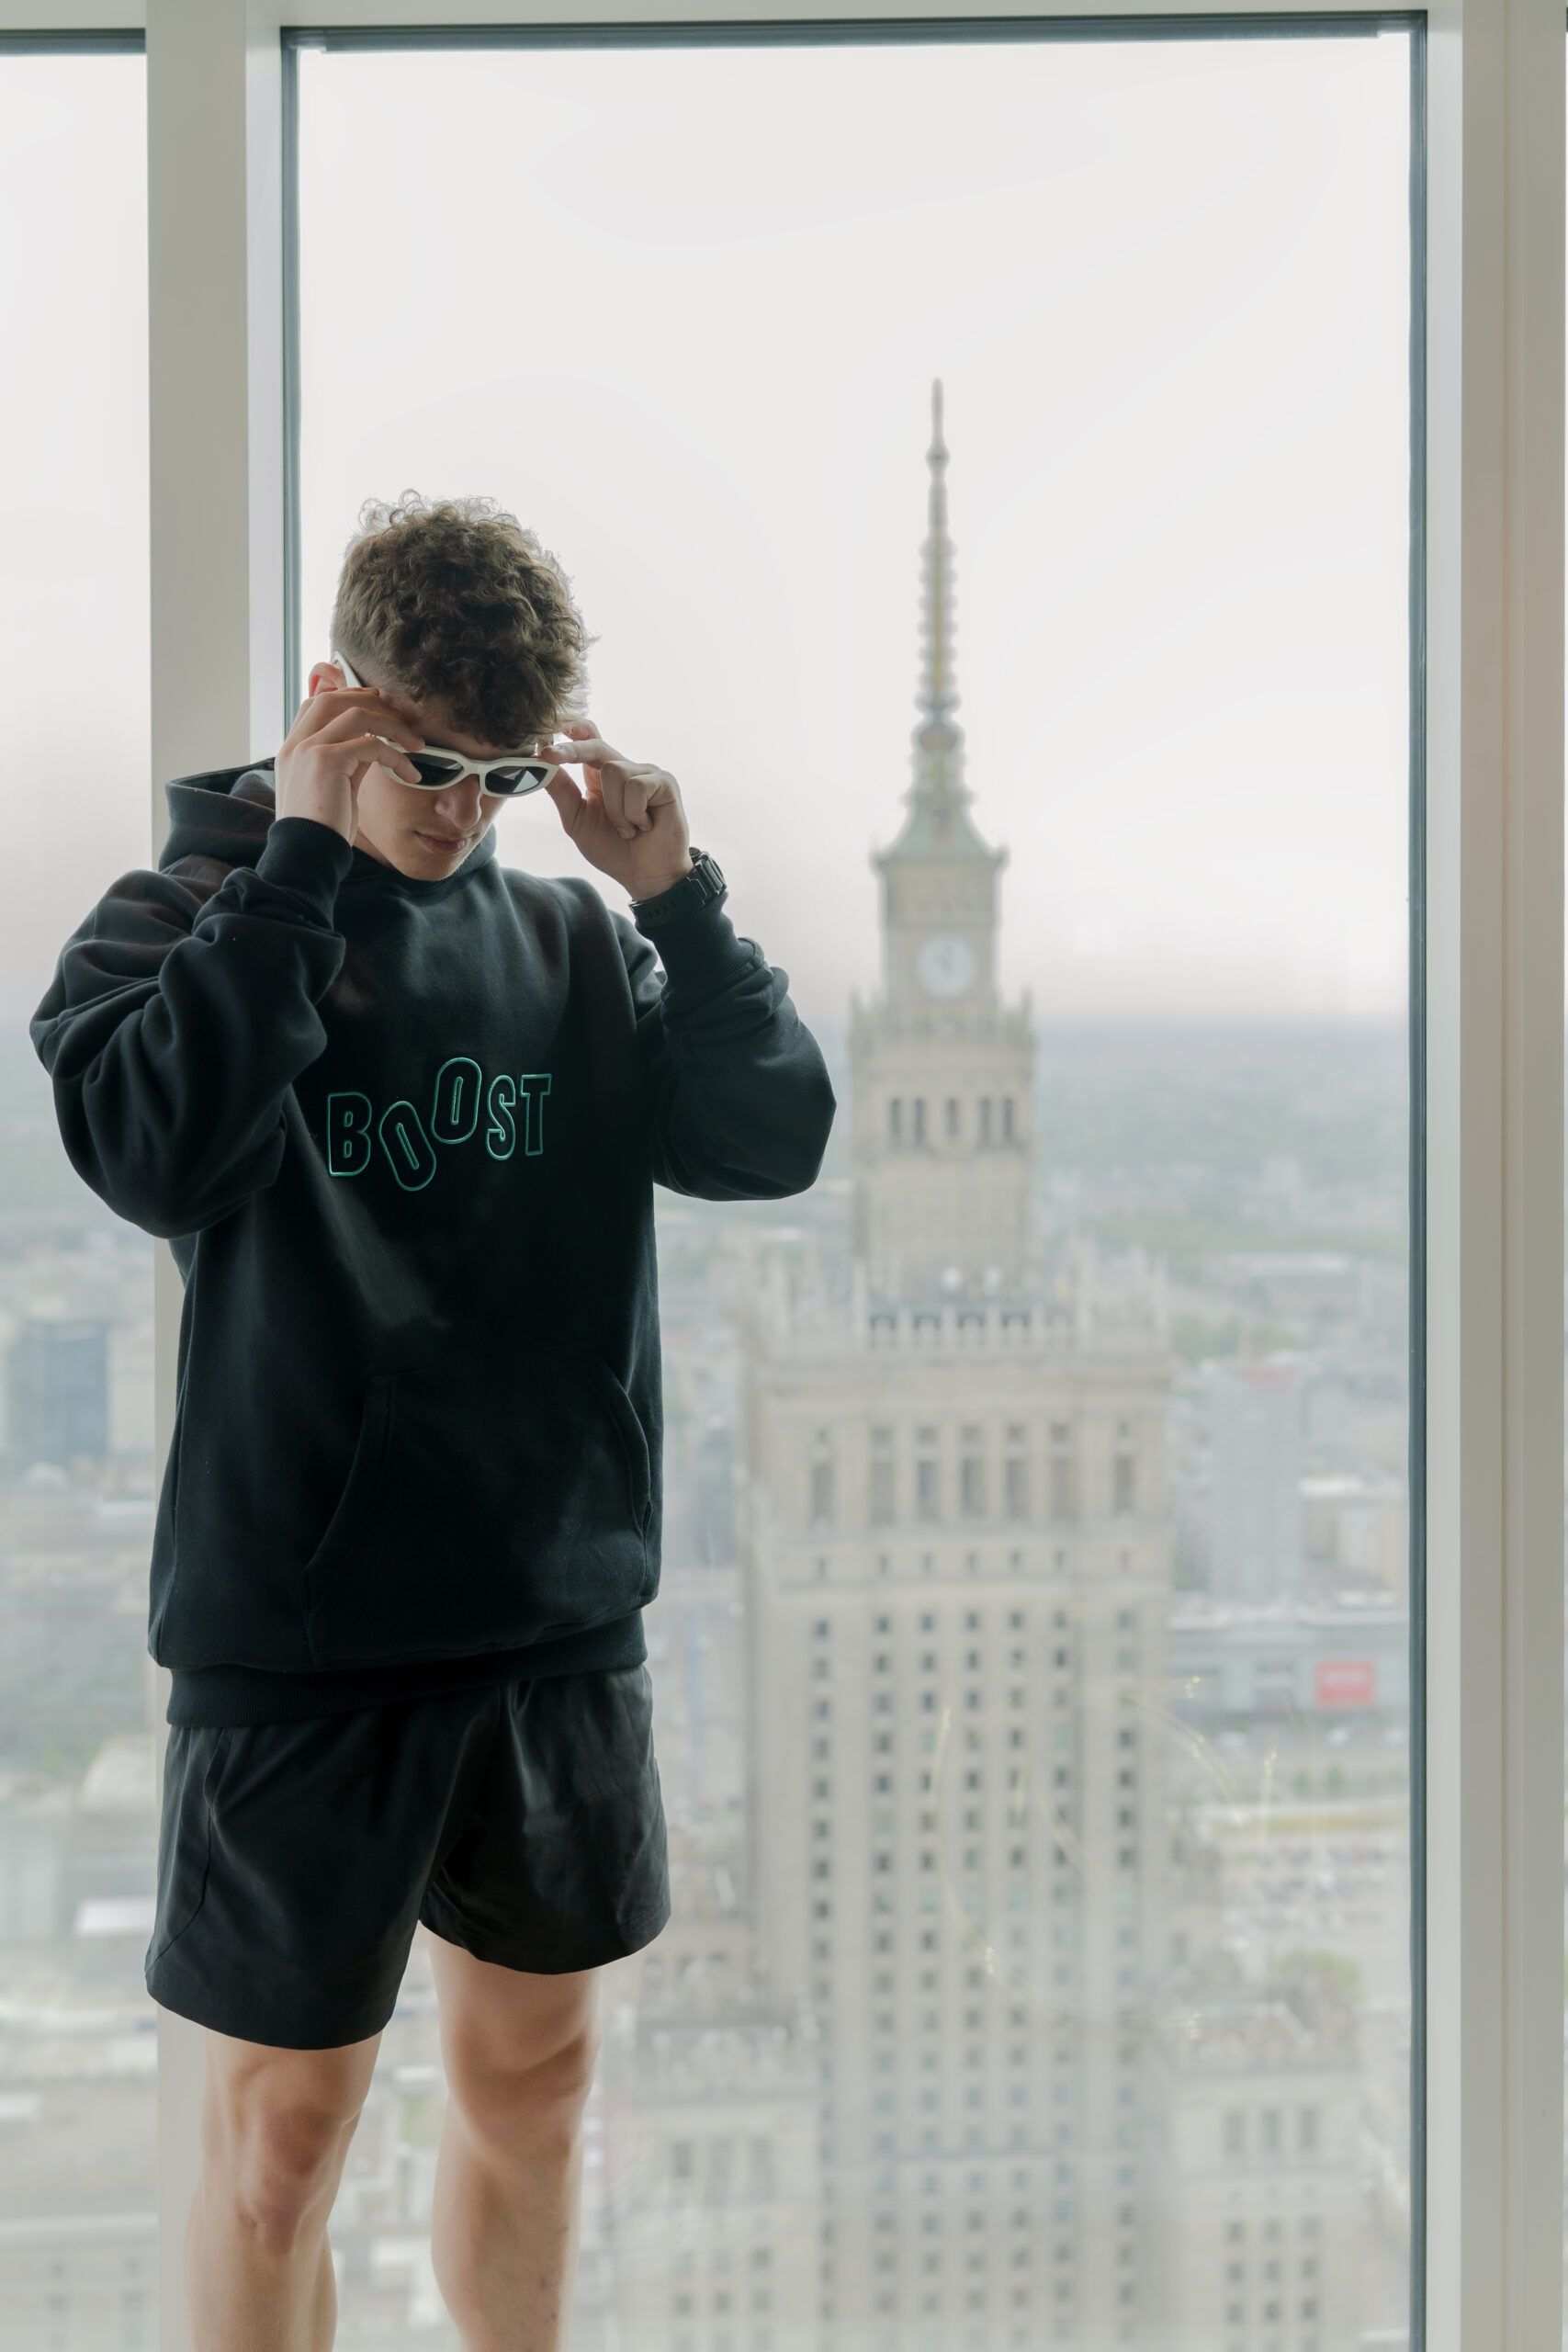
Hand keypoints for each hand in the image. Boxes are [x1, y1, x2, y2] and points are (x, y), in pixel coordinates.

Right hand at [274, 668, 425, 845]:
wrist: (306, 856)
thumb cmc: (323, 830)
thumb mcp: (335, 788)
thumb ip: (348, 761)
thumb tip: (373, 744)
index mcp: (293, 749)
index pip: (317, 704)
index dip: (349, 698)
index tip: (380, 710)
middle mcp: (296, 744)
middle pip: (334, 698)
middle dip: (372, 703)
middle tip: (403, 719)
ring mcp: (308, 749)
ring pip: (356, 714)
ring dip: (393, 725)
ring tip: (416, 744)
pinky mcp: (326, 760)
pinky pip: (371, 744)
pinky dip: (397, 756)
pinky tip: (411, 774)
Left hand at [544, 721, 692, 900]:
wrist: (647, 877)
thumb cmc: (614, 850)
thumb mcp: (578, 821)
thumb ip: (562, 792)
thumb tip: (540, 764)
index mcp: (601, 775)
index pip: (587, 739)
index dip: (570, 731)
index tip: (545, 730)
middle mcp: (625, 768)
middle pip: (595, 744)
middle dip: (571, 750)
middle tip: (549, 756)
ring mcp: (647, 773)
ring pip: (614, 771)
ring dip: (614, 810)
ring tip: (628, 830)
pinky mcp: (665, 782)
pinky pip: (636, 787)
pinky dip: (633, 815)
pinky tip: (644, 827)